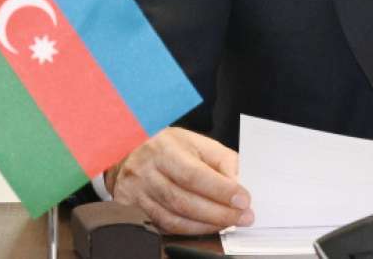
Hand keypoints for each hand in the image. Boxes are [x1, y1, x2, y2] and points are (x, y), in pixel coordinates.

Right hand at [106, 126, 253, 234]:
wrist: (129, 151)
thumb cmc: (168, 146)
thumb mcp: (196, 141)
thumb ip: (221, 159)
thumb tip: (238, 183)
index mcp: (164, 149)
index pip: (194, 174)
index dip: (221, 190)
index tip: (243, 200)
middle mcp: (147, 171)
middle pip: (184, 201)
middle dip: (218, 213)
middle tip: (242, 217)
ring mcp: (137, 192)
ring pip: (174, 218)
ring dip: (206, 225)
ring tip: (228, 223)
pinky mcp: (134, 209)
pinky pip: (164, 226)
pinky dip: (190, 230)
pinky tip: (206, 226)